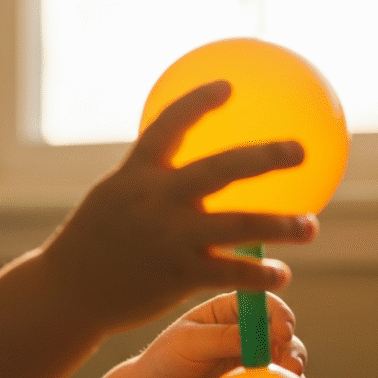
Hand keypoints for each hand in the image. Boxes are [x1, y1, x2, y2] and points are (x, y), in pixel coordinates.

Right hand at [38, 80, 316, 331]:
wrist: (67, 291)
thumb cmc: (92, 243)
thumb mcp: (111, 199)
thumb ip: (147, 184)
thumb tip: (191, 174)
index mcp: (134, 174)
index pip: (168, 126)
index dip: (198, 103)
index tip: (228, 87)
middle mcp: (155, 199)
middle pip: (219, 169)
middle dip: (264, 158)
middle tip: (299, 150)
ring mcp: (168, 236)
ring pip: (238, 224)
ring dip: (281, 224)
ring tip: (310, 226)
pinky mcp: (177, 274)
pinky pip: (230, 272)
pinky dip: (260, 274)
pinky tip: (281, 274)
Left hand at [132, 292, 307, 377]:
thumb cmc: (166, 360)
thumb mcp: (188, 343)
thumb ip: (221, 337)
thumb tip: (258, 336)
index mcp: (226, 310)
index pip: (260, 301)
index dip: (277, 312)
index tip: (283, 331)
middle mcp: (244, 330)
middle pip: (280, 329)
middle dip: (291, 342)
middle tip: (290, 363)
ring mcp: (251, 358)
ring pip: (285, 355)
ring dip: (294, 364)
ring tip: (291, 377)